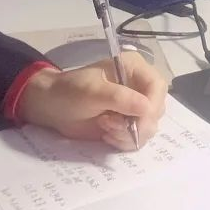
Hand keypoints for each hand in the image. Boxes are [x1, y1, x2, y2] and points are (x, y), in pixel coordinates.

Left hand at [16, 51, 167, 150]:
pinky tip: (107, 135)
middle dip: (137, 123)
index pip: (157, 86)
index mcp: (133, 68)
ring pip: (149, 126)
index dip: (152, 105)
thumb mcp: (92, 92)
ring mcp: (134, 106)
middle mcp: (139, 86)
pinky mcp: (128, 123)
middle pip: (157, 109)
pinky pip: (138, 137)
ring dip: (128, 133)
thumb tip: (147, 108)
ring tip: (105, 127)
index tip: (138, 122)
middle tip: (110, 124)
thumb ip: (120, 98)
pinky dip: (125, 141)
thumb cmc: (70, 91)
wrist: (53, 107)